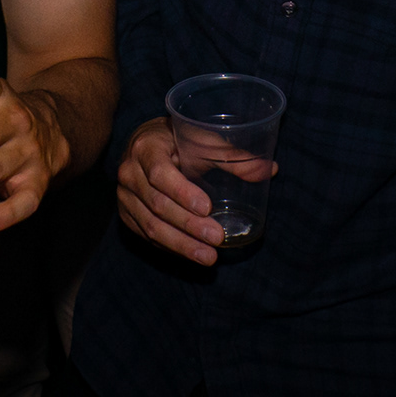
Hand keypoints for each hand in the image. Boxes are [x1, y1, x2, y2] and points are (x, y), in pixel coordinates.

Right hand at [114, 116, 224, 265]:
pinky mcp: (126, 215)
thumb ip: (233, 156)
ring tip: (208, 257)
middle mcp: (129, 173)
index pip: (160, 174)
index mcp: (146, 148)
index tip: (208, 208)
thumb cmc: (177, 140)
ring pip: (151, 226)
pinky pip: (147, 236)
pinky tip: (191, 254)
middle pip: (157, 205)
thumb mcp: (202, 140)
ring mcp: (124, 197)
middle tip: (216, 239)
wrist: (143, 143)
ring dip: (181, 244)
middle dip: (188, 226)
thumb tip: (271, 170)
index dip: (182, 193)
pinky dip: (171, 247)